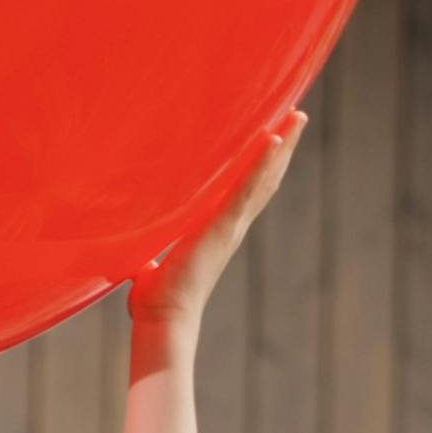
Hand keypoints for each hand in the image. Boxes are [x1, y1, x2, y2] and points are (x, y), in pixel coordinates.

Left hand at [129, 107, 304, 346]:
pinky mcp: (223, 225)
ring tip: (298, 115)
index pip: (247, 190)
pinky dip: (261, 163)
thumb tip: (132, 257)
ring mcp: (231, 224)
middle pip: (266, 177)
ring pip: (264, 177)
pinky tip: (274, 138)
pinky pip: (247, 188)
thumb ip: (149, 255)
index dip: (262, 164)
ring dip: (283, 145)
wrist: (163, 318)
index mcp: (218, 230)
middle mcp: (232, 225)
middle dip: (284, 146)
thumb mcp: (153, 265)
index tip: (274, 138)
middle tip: (299, 114)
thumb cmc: (156, 300)